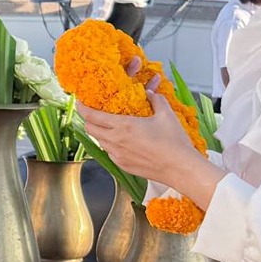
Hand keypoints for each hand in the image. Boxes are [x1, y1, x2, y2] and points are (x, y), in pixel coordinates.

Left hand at [79, 64, 222, 203]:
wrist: (181, 169)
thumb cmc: (174, 143)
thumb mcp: (166, 114)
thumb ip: (156, 99)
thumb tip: (149, 93)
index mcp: (123, 126)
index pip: (91, 115)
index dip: (82, 107)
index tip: (80, 102)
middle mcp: (116, 141)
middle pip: (89, 128)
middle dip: (88, 119)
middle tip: (93, 112)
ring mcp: (118, 155)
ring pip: (99, 141)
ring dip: (100, 132)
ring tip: (109, 126)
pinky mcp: (123, 165)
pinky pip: (109, 152)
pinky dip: (110, 144)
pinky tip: (122, 141)